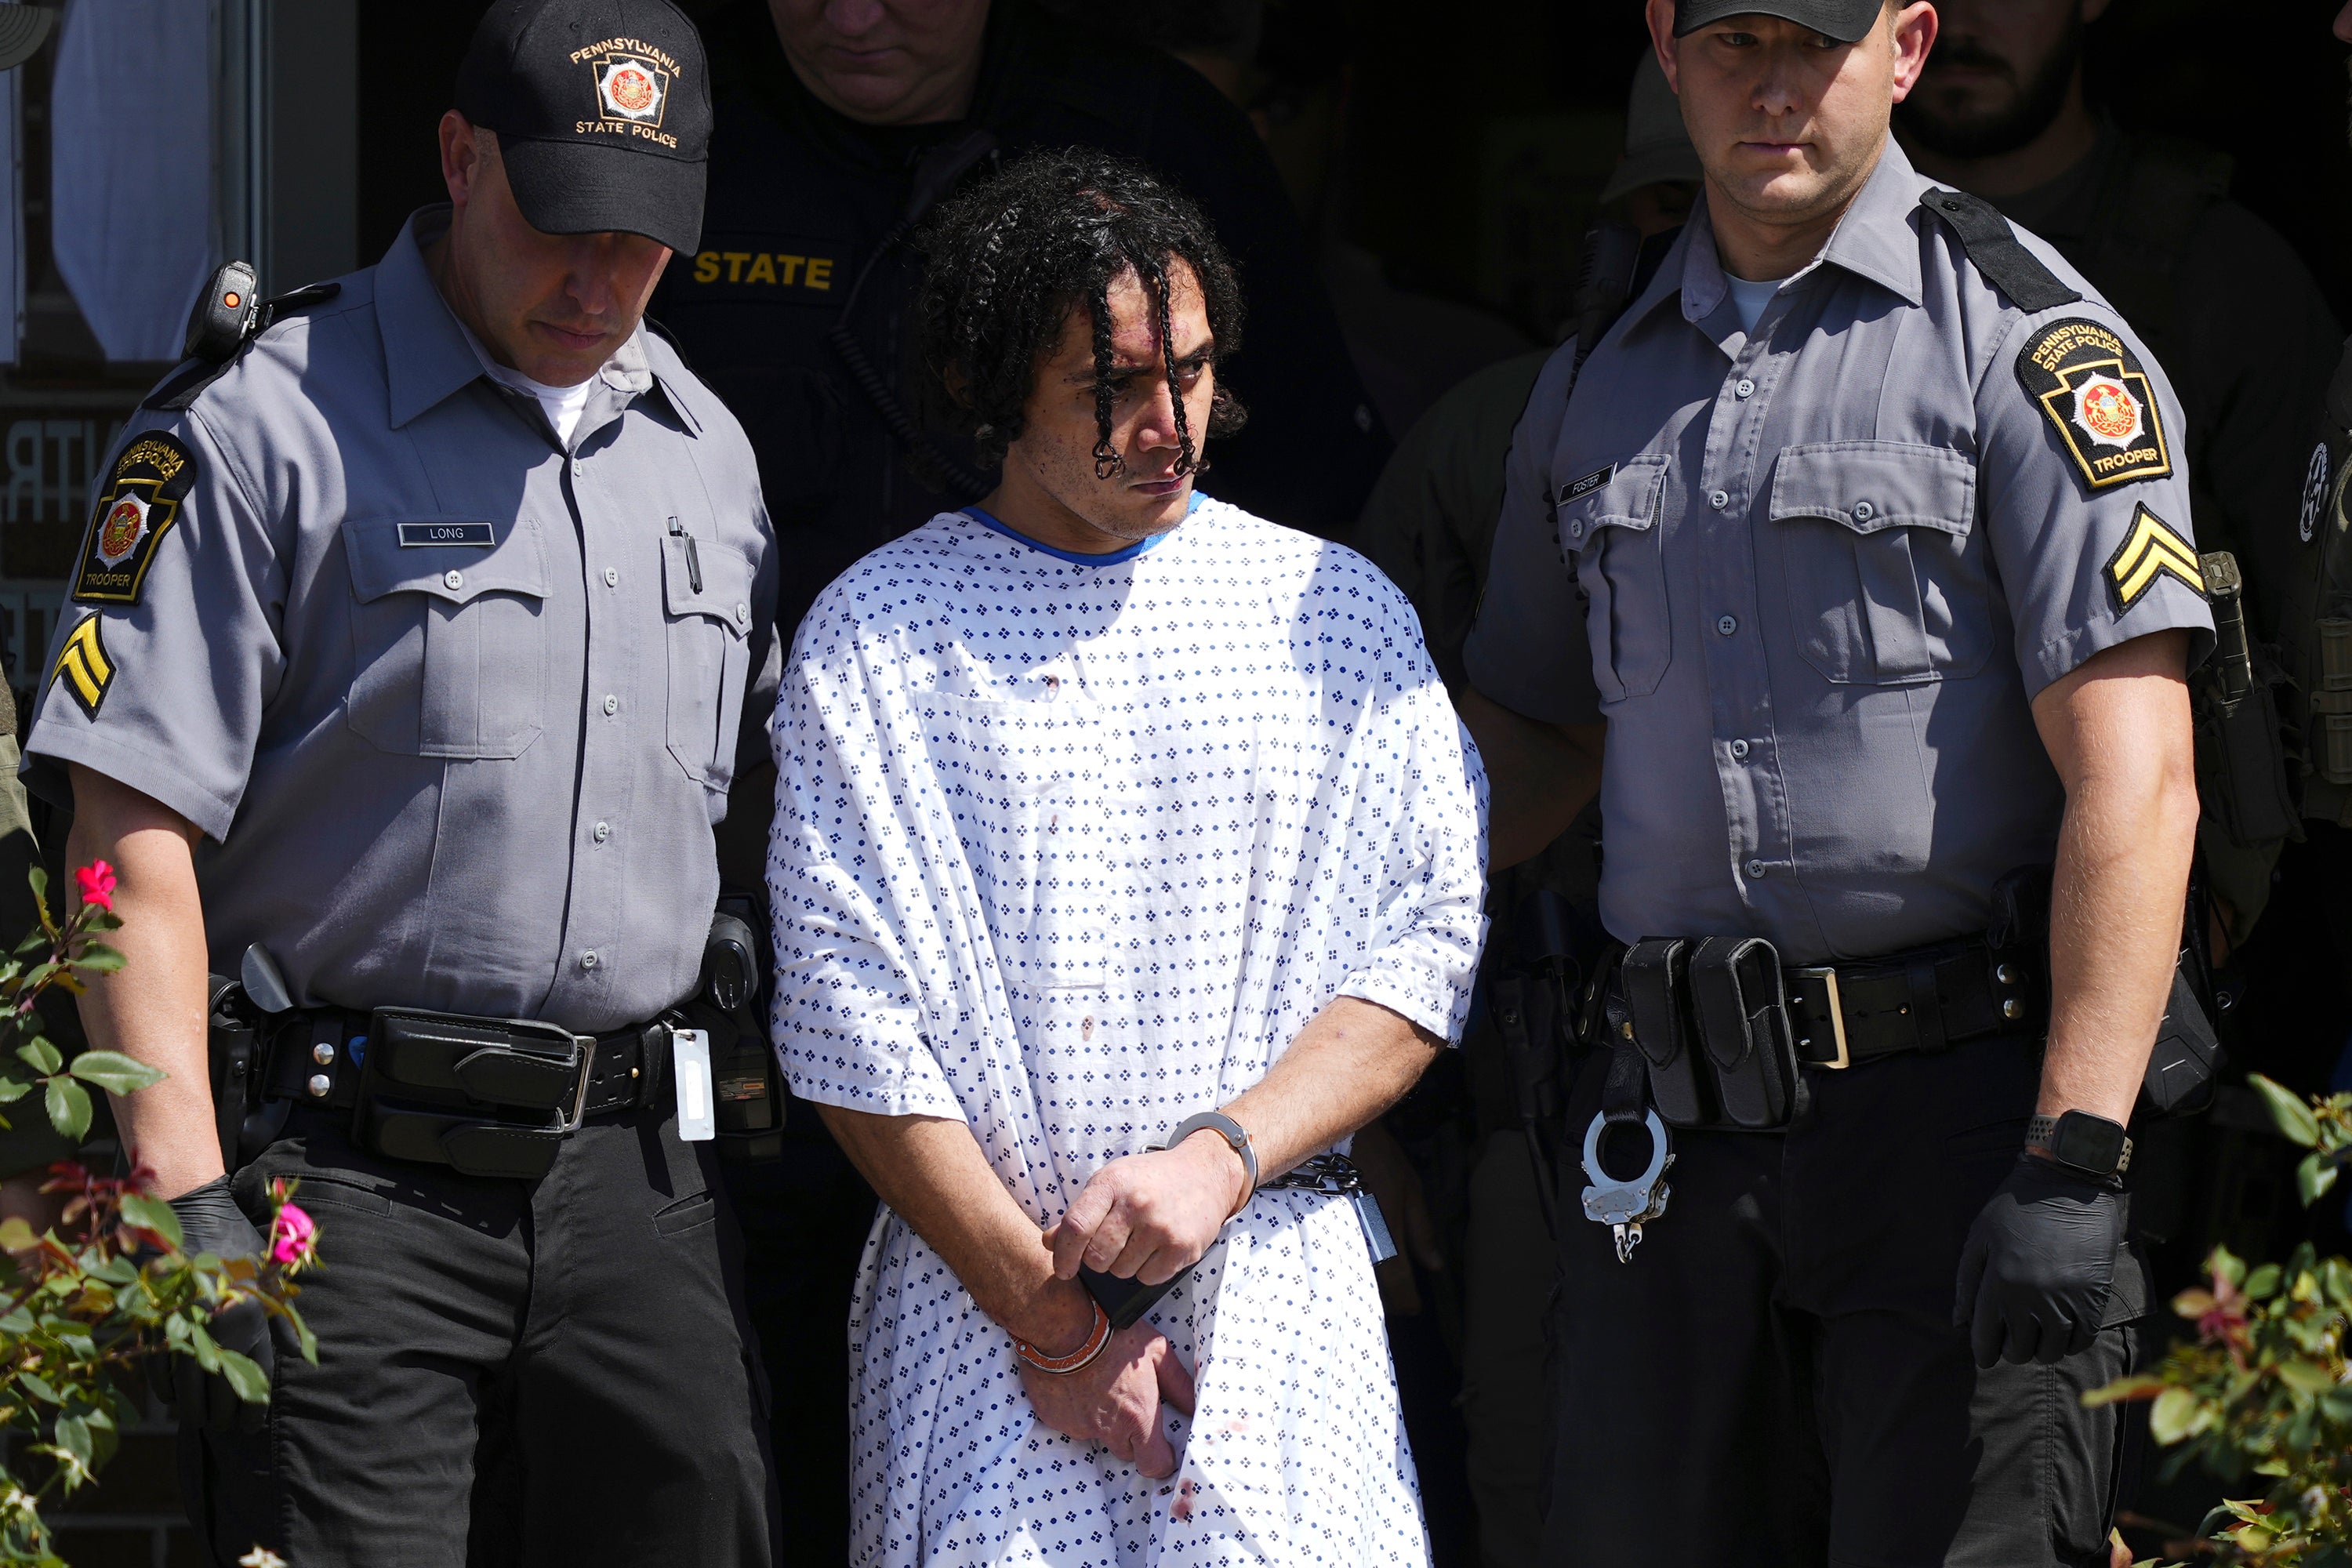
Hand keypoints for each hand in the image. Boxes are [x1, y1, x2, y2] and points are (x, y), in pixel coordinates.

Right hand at [164, 1176, 274, 1431]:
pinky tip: (174, 1398)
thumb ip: (284, 1319)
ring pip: (188, 1389)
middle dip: (224, 1415)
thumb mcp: (268, 1277)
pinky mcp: (153, 1325)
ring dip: (195, 1410)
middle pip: (220, 1391)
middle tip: (226, 1427)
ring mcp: (182, 1328)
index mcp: (249, 1317)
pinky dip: (166, 1390)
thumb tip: (300, 1356)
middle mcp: (217, 1327)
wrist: (186, 1215)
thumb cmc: (234, 1246)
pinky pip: (159, 1372)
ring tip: (202, 1420)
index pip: (255, 1377)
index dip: (254, 1408)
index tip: (253, 1425)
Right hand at [1019, 1320, 1196, 1476]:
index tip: (1162, 1447)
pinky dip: (1076, 1410)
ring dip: (1102, 1420)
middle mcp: (1108, 1429)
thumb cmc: (1114, 1333)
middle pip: (1126, 1451)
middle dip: (1131, 1434)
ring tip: (1099, 1385)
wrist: (1063, 1325)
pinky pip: (1070, 1424)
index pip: (1154, 1466)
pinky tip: (1077, 1383)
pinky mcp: (1053, 1419)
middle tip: (1128, 1400)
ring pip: (1097, 1436)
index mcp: (1137, 1417)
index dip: (1161, 1459)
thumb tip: (1195, 1407)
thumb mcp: (1157, 1352)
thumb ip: (1179, 1385)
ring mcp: (1078, 1426)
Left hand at [1047, 1133, 1246, 1286]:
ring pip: (1122, 1271)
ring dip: (1124, 1265)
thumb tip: (1048, 1243)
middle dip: (1098, 1261)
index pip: (1076, 1226)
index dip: (1064, 1255)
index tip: (1063, 1270)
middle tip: (1112, 1247)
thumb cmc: (1150, 1180)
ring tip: (1139, 1242)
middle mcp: (1137, 1203)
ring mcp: (1162, 1226)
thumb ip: (1080, 1213)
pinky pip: (1149, 1278)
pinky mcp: (1183, 1246)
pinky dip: (1148, 1271)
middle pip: (1097, 1257)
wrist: (1205, 1172)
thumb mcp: (1112, 1183)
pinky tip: (1157, 1249)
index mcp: (1112, 1182)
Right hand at [1349, 1117, 1442, 1315]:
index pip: (1399, 1286)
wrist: (1333, 1132)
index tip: (1414, 1309)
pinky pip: (1336, 1258)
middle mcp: (1360, 1246)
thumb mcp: (1410, 1188)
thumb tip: (1435, 1266)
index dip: (1408, 1302)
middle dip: (1389, 1298)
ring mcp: (1337, 1240)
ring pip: (1355, 1275)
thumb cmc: (1378, 1158)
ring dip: (1370, 1283)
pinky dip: (1350, 1264)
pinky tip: (1357, 1260)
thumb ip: (1422, 1230)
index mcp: (1387, 1238)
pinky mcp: (1319, 1230)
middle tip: (1400, 1299)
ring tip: (1381, 1281)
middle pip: (1375, 1289)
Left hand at [1953, 1153, 2124, 1367]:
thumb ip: (1966, 1282)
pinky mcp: (2094, 1300)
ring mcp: (2065, 1302)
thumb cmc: (2016, 1208)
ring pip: (2050, 1352)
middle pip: (2018, 1350)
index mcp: (1998, 1284)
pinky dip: (2069, 1343)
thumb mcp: (1980, 1237)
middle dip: (2011, 1349)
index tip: (1985, 1355)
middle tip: (2011, 1339)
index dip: (1983, 1353)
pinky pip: (2081, 1341)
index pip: (1986, 1339)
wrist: (2069, 1185)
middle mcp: (2031, 1299)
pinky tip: (2061, 1332)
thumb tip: (1959, 1322)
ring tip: (2036, 1336)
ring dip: (2040, 1349)